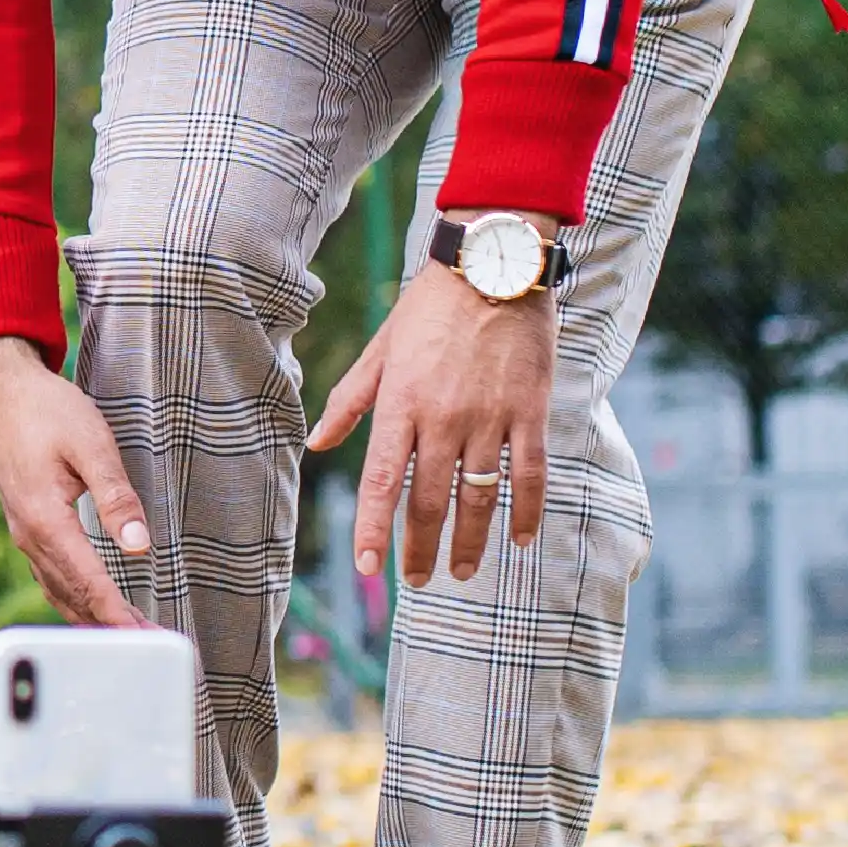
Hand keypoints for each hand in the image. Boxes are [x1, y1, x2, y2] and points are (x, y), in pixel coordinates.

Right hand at [0, 338, 153, 627]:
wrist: (1, 391)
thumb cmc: (47, 410)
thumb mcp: (91, 444)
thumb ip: (116, 497)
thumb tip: (138, 546)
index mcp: (45, 520)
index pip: (89, 581)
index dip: (117, 614)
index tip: (142, 639)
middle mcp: (30, 536)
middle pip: (73, 596)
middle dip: (109, 625)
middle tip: (146, 649)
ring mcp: (24, 534)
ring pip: (59, 590)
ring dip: (91, 617)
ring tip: (125, 637)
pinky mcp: (26, 527)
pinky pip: (50, 575)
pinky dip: (74, 598)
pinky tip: (91, 605)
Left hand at [312, 264, 557, 587]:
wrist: (494, 266)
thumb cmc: (429, 306)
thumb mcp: (380, 349)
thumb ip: (349, 401)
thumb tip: (318, 445)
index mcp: (400, 402)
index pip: (382, 481)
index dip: (374, 529)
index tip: (369, 569)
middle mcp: (443, 417)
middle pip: (430, 500)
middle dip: (421, 548)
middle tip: (417, 580)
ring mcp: (490, 417)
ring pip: (479, 497)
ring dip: (470, 542)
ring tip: (462, 571)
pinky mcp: (529, 411)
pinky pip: (529, 475)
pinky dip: (526, 512)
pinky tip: (520, 540)